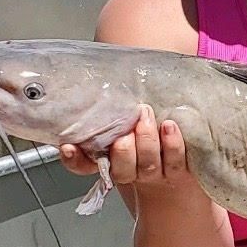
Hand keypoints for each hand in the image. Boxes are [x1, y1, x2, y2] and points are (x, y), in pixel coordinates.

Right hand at [59, 104, 196, 195]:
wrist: (177, 157)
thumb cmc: (144, 126)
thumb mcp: (123, 114)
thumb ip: (110, 104)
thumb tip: (98, 74)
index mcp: (108, 158)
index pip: (84, 165)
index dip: (75, 159)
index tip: (69, 146)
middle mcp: (129, 169)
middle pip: (121, 168)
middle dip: (123, 150)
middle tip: (125, 130)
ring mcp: (153, 172)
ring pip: (147, 165)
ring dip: (147, 141)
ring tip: (147, 116)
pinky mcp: (176, 169)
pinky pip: (174, 161)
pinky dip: (172, 145)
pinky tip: (170, 127)